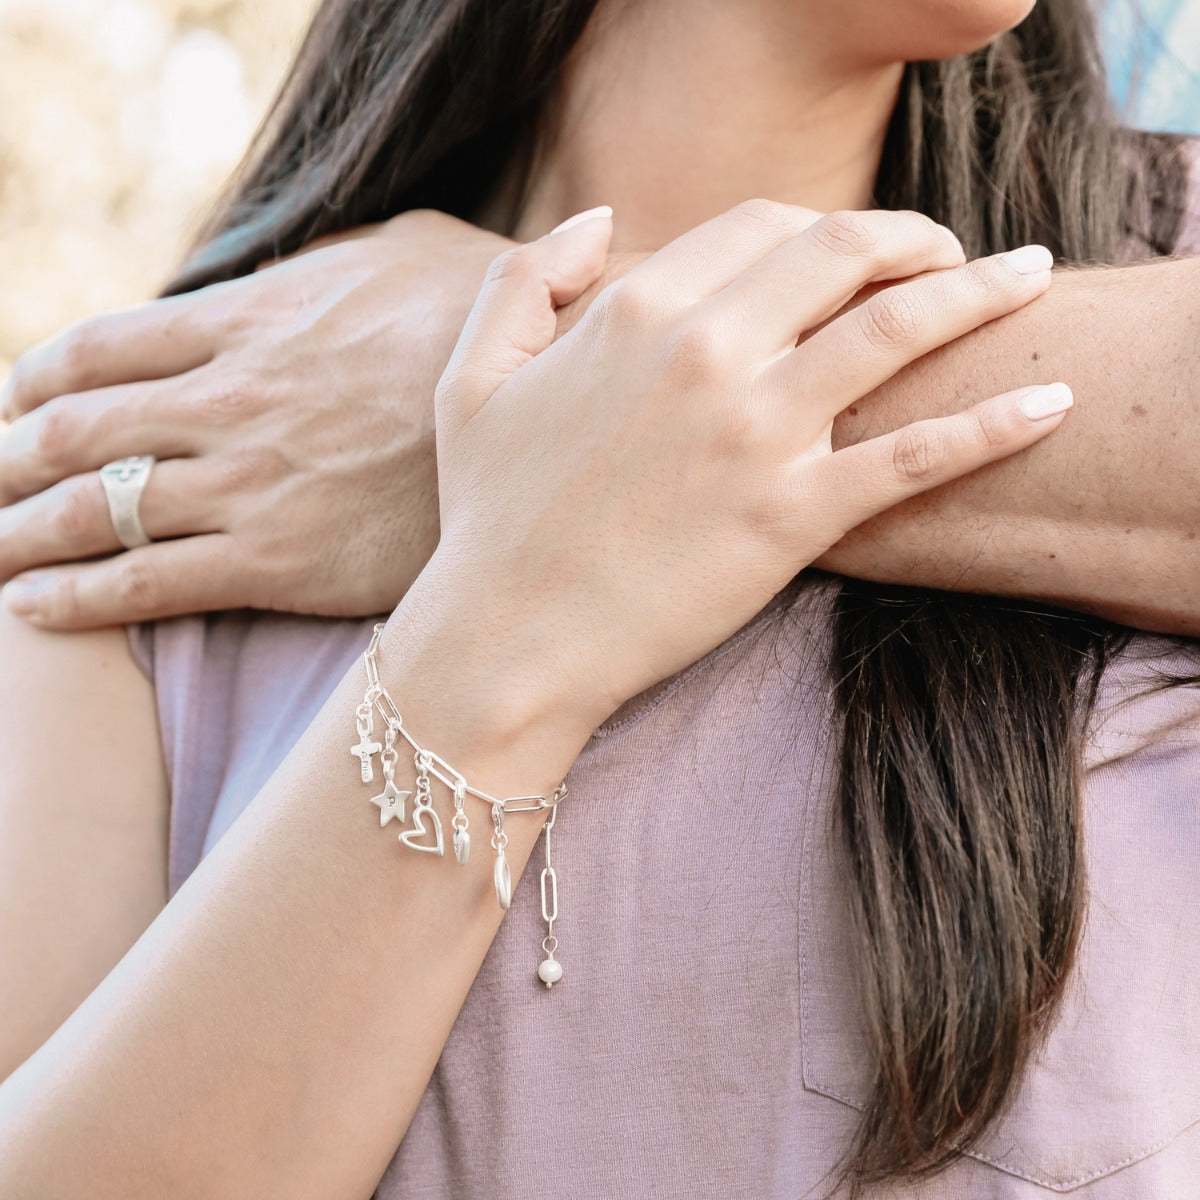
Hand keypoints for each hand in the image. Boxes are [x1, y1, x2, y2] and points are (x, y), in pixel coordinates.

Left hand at [0, 211, 509, 627]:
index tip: (17, 404)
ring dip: (24, 534)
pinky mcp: (280, 560)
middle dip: (15, 461)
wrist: (547, 418)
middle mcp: (229, 398)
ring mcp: (249, 482)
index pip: (106, 346)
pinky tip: (34, 609)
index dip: (43, 378)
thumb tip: (318, 259)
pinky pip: (149, 583)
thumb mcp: (412, 246)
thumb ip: (340, 253)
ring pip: (97, 510)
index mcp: (254, 319)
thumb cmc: (492, 326)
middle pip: (80, 429)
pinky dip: (79, 598)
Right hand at [418, 202, 1072, 731]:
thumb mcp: (473, 378)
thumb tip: (598, 222)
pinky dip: (993, 424)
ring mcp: (756, 433)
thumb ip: (524, 278)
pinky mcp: (792, 516)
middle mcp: (706, 351)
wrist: (508, 639)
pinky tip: (1050, 403)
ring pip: (898, 329)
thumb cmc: (490, 515)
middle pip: (845, 250)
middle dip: (916, 235)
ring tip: (1030, 279)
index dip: (823, 225)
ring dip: (980, 291)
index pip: (764, 225)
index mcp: (637, 308)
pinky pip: (914, 456)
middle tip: (954, 254)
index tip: (857, 248)